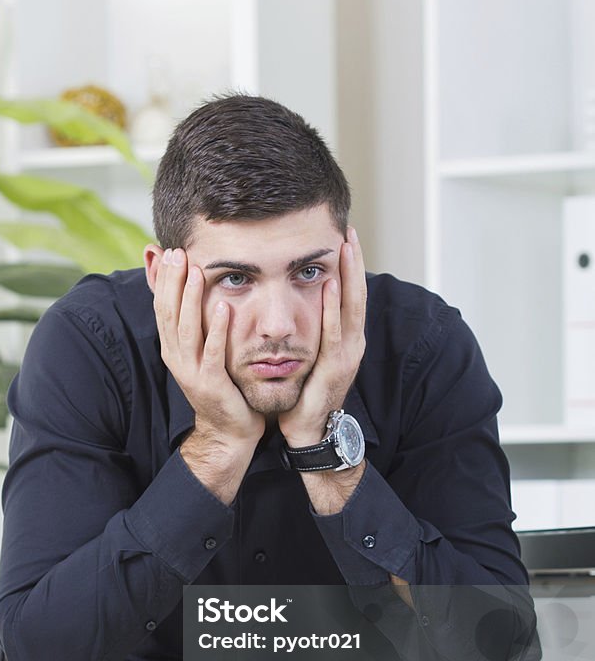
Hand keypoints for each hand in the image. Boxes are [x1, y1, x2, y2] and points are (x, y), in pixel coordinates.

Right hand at [153, 248, 265, 446]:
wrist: (228, 431)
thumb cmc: (221, 387)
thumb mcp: (203, 352)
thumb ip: (196, 325)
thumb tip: (190, 293)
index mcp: (172, 348)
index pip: (163, 308)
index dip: (165, 280)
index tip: (171, 252)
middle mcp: (177, 358)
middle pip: (170, 313)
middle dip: (173, 282)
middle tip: (178, 252)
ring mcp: (192, 372)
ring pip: (187, 329)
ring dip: (190, 299)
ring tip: (197, 271)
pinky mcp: (211, 383)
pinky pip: (213, 352)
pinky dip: (217, 329)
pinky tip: (222, 307)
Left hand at [278, 227, 366, 446]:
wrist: (309, 429)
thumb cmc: (305, 393)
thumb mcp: (310, 355)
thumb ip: (311, 331)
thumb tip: (302, 304)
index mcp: (346, 338)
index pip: (351, 294)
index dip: (351, 266)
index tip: (345, 237)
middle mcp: (353, 342)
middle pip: (357, 293)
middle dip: (354, 262)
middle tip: (349, 230)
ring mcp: (348, 354)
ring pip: (351, 307)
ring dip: (349, 275)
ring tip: (346, 246)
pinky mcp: (336, 366)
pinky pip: (333, 330)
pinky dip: (334, 307)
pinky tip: (332, 284)